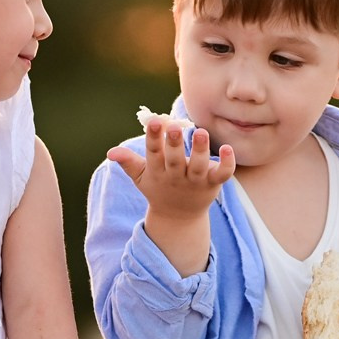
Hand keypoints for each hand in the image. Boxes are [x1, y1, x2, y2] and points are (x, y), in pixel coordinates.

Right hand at [106, 118, 235, 224]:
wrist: (178, 217)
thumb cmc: (158, 188)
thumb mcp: (141, 177)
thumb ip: (128, 162)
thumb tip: (111, 152)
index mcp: (158, 172)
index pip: (154, 154)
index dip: (154, 138)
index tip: (154, 121)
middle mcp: (176, 176)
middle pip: (175, 160)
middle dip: (174, 144)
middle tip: (175, 127)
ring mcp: (195, 181)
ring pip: (198, 166)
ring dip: (200, 150)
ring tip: (201, 132)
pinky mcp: (212, 184)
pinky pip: (222, 174)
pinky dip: (227, 163)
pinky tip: (228, 148)